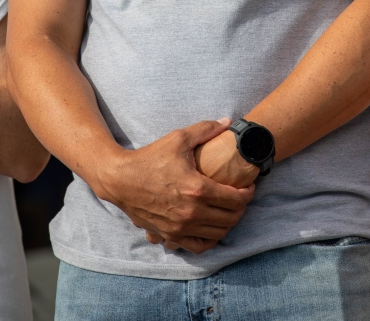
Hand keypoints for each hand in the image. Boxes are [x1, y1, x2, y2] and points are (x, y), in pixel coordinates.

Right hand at [94, 119, 254, 254]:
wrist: (121, 179)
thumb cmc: (150, 157)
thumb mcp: (179, 138)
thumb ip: (206, 129)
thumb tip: (228, 122)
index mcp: (197, 188)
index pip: (235, 199)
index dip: (248, 193)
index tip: (249, 186)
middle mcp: (191, 212)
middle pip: (230, 218)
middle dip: (241, 208)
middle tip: (241, 197)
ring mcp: (180, 227)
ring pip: (218, 233)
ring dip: (229, 223)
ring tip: (229, 210)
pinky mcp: (170, 235)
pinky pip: (199, 246)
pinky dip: (210, 239)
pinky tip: (211, 226)